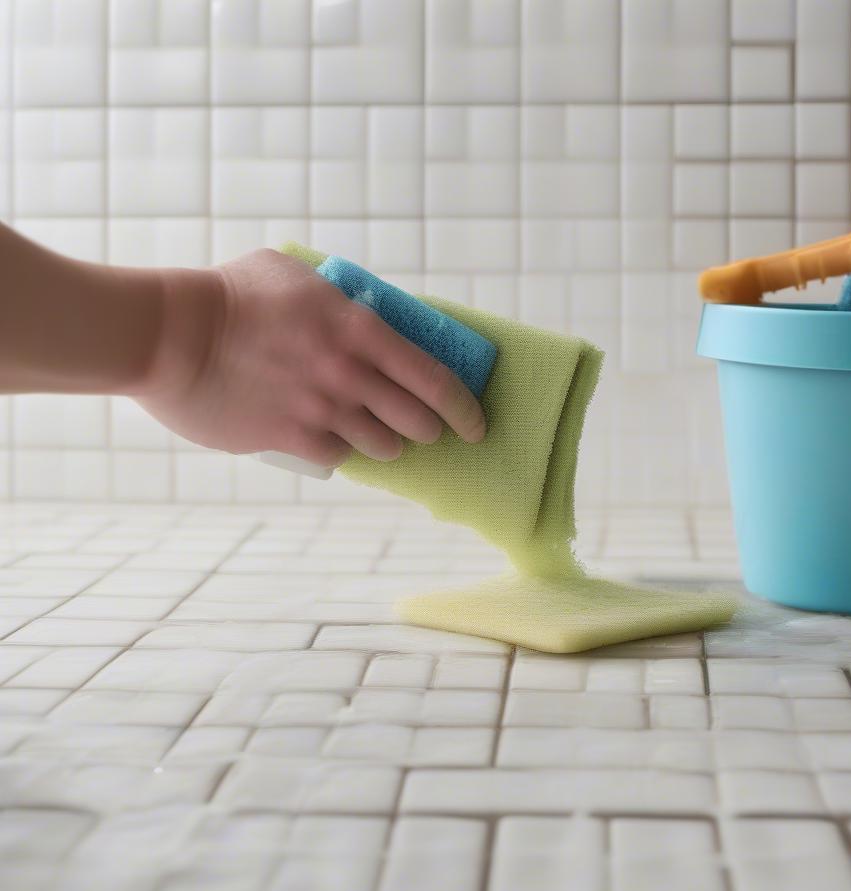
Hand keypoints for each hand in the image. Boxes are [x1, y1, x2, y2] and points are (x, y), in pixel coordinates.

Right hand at [138, 248, 486, 466]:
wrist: (170, 335)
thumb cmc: (228, 294)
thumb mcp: (291, 272)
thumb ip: (332, 292)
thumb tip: (355, 304)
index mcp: (358, 328)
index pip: (434, 378)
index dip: (464, 407)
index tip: (476, 423)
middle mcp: (349, 373)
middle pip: (417, 419)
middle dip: (428, 428)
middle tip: (424, 428)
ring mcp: (322, 408)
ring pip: (384, 444)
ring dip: (388, 442)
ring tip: (377, 434)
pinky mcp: (290, 437)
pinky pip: (338, 455)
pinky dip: (341, 449)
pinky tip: (329, 437)